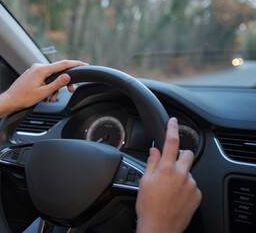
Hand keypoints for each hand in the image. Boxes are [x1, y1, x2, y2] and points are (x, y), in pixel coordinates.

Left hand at [0, 60, 86, 125]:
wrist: (10, 101)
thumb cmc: (24, 98)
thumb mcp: (44, 92)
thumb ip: (57, 84)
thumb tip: (67, 77)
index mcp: (42, 70)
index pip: (63, 64)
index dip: (75, 64)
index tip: (84, 65)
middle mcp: (38, 67)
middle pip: (58, 72)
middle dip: (64, 82)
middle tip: (70, 90)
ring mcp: (34, 70)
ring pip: (51, 77)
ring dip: (54, 88)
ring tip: (51, 98)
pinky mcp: (32, 75)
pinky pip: (45, 79)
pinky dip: (48, 87)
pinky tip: (45, 96)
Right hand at [136, 117, 201, 232]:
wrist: (160, 227)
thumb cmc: (149, 206)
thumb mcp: (144, 181)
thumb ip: (151, 162)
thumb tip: (154, 150)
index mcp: (166, 168)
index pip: (171, 141)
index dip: (172, 128)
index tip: (174, 121)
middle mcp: (181, 174)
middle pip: (187, 153)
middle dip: (181, 154)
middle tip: (171, 164)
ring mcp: (191, 185)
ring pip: (189, 171)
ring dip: (181, 174)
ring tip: (170, 187)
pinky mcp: (197, 195)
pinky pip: (193, 184)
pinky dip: (186, 186)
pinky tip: (176, 195)